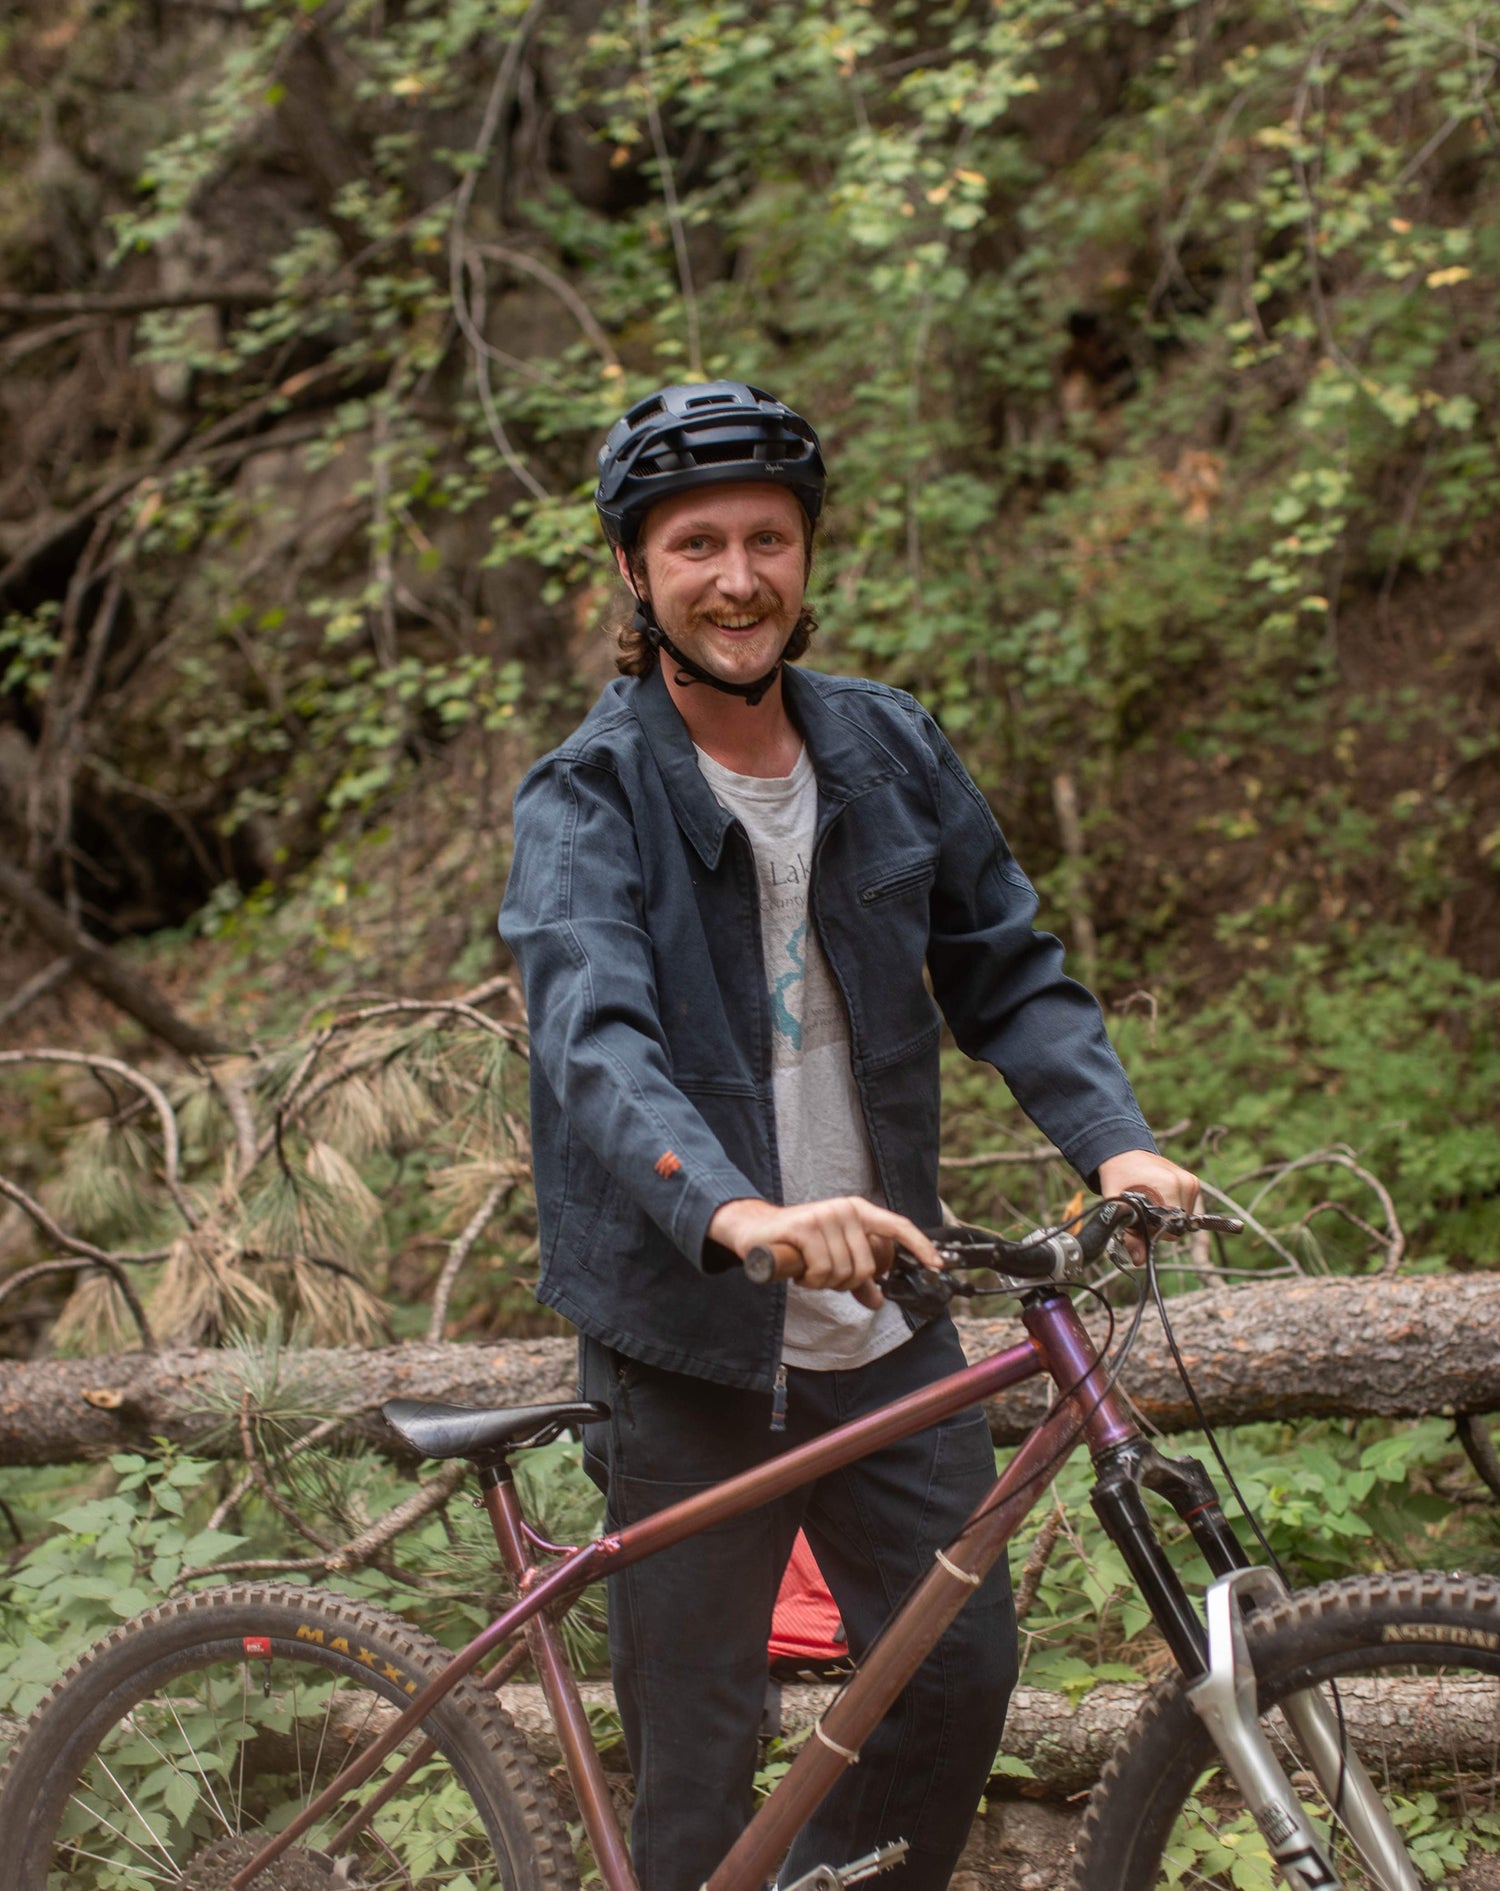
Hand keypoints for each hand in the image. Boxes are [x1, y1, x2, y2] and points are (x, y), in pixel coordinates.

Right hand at [708, 1195, 939, 1308]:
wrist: (756, 1231)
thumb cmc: (800, 1244)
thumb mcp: (833, 1257)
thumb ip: (857, 1278)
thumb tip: (878, 1300)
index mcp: (858, 1211)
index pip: (897, 1226)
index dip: (920, 1246)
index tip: (937, 1265)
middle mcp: (845, 1209)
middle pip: (867, 1266)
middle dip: (846, 1282)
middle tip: (825, 1276)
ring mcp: (825, 1216)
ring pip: (844, 1272)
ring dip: (825, 1282)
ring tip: (809, 1270)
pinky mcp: (804, 1227)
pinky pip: (823, 1270)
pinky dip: (811, 1280)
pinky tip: (800, 1271)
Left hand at [1095, 1149, 1201, 1264]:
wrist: (1124, 1153)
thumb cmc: (1119, 1177)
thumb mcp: (1117, 1204)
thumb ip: (1129, 1235)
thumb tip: (1139, 1260)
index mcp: (1169, 1185)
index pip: (1171, 1229)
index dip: (1153, 1232)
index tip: (1138, 1223)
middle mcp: (1184, 1183)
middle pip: (1178, 1226)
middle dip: (1159, 1226)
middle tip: (1141, 1212)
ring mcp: (1191, 1181)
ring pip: (1183, 1220)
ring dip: (1166, 1218)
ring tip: (1149, 1202)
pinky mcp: (1193, 1182)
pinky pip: (1186, 1210)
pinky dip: (1172, 1209)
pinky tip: (1158, 1197)